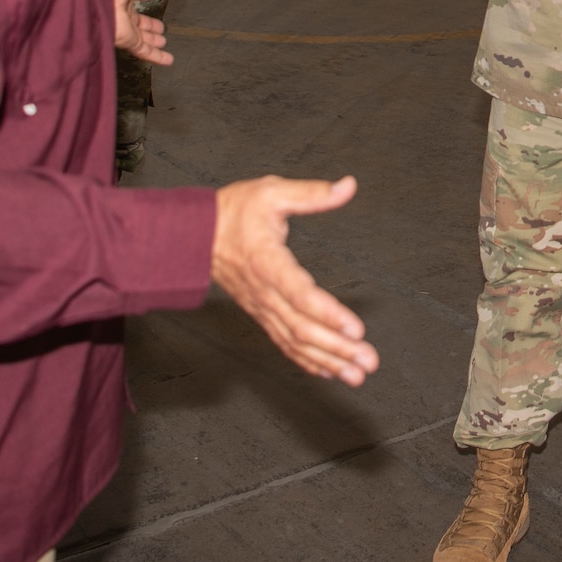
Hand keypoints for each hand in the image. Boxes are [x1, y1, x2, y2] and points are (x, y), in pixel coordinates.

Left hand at [98, 0, 172, 65]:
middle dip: (149, 22)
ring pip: (143, 36)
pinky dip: (157, 56)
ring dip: (153, 39)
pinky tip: (169, 60)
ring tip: (164, 41)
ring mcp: (126, 27)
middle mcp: (123, 10)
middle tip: (160, 26)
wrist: (98, 3)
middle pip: (139, 18)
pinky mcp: (129, 41)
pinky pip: (145, 51)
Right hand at [211, 175, 379, 387]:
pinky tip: (330, 371)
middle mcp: (264, 292)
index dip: (327, 313)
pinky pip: (285, 343)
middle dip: (337, 348)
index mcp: (267, 261)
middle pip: (302, 327)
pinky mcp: (261, 314)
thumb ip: (312, 193)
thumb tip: (347, 186)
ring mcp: (262, 307)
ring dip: (328, 360)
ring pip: (295, 341)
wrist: (193, 236)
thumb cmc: (234, 212)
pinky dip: (308, 360)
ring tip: (357, 375)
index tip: (354, 329)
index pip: (299, 293)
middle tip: (368, 361)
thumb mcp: (272, 192)